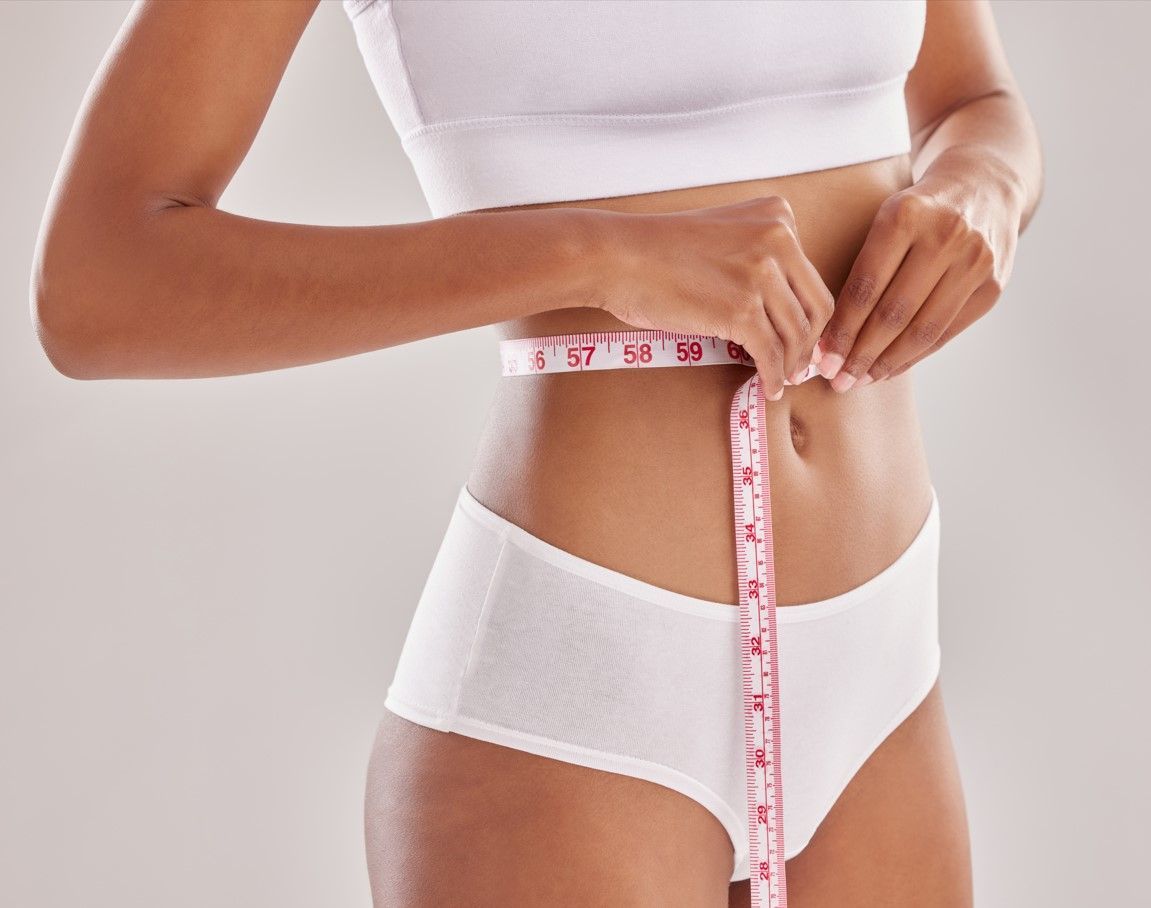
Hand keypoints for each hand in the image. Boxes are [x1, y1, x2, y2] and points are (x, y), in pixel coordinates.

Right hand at [593, 196, 833, 399]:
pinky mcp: (741, 310)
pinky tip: (769, 386)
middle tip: (803, 365)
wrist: (620, 257)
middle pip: (815, 305)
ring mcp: (760, 275)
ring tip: (784, 379)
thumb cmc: (659, 251)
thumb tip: (782, 308)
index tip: (804, 337)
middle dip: (811, 343)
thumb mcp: (725, 232)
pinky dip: (773, 376)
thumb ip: (758, 255)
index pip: (810, 275)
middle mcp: (778, 239)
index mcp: (777, 216)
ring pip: (795, 333)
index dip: (809, 314)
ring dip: (792, 364)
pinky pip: (771, 352)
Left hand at [816, 155, 1025, 389]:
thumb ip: (863, 266)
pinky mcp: (993, 286)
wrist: (984, 186)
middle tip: (836, 381)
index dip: (841, 330)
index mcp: (906, 216)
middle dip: (860, 354)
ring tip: (859, 381)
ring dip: (886, 363)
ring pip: (922, 330)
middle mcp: (945, 237)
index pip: (865, 287)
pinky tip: (889, 369)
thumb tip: (827, 335)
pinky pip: (946, 333)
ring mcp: (975, 262)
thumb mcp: (886, 218)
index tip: (820, 359)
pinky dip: (915, 356)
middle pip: (893, 314)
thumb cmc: (917, 210)